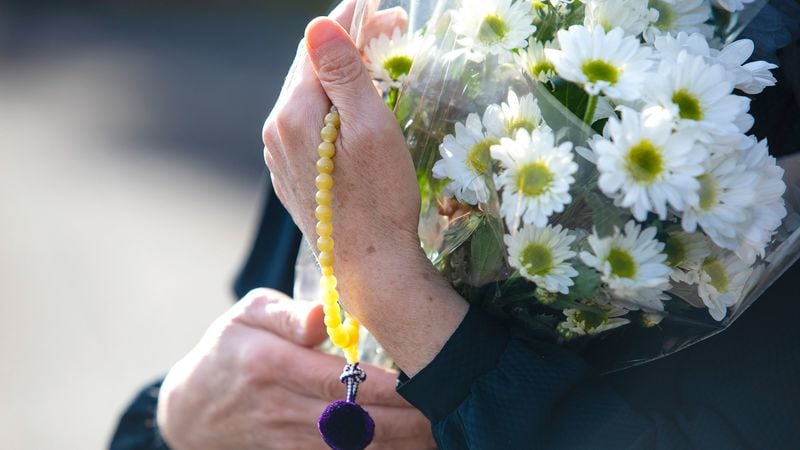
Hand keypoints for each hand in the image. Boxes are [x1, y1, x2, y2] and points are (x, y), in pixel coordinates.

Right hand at [157, 289, 434, 449]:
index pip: (340, 381)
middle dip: (407, 423)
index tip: (426, 380)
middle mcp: (279, 407)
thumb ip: (287, 313)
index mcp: (270, 364)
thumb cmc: (228, 348)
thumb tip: (325, 312)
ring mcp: (284, 439)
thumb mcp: (248, 313)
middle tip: (449, 412)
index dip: (387, 388)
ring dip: (399, 447)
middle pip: (354, 423)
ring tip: (439, 435)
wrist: (190, 409)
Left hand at [262, 3, 422, 302]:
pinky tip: (352, 113)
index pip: (316, 47)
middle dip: (347, 46)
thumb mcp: (371, 128)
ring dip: (338, 78)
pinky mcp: (290, 174)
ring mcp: (278, 156)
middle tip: (392, 33)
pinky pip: (305, 126)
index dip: (351, 20)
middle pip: (308, 70)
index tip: (381, 8)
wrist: (369, 267)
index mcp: (293, 115)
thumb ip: (343, 74)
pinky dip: (329, 109)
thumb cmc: (381, 199)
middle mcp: (276, 131)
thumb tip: (319, 24)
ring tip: (376, 70)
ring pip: (306, 98)